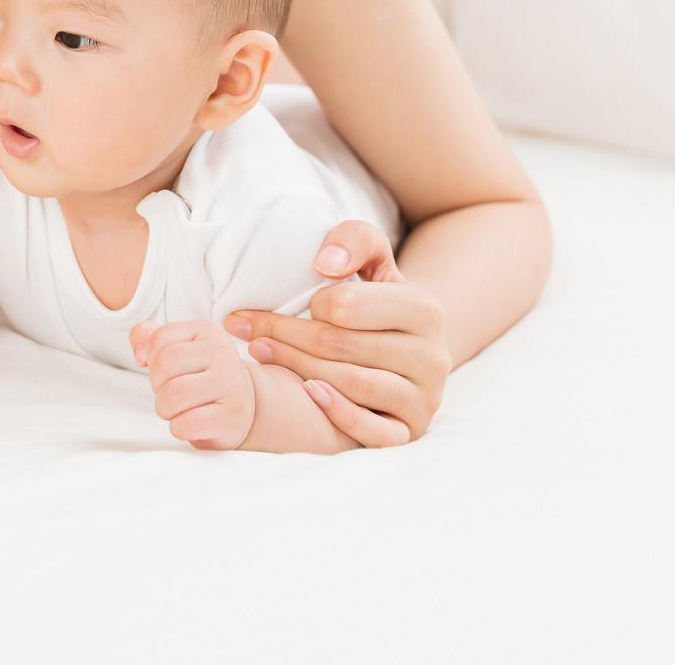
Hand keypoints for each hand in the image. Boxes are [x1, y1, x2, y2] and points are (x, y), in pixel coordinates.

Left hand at [129, 320, 257, 450]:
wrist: (242, 406)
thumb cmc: (202, 377)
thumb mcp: (178, 349)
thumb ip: (148, 339)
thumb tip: (139, 353)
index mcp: (207, 331)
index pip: (159, 339)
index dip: (152, 360)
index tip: (166, 372)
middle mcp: (222, 353)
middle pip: (165, 364)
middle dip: (157, 385)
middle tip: (170, 393)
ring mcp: (230, 384)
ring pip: (174, 394)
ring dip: (166, 409)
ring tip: (178, 409)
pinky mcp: (232, 416)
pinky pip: (187, 423)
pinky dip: (179, 428)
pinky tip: (189, 424)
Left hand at [225, 220, 449, 447]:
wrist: (409, 348)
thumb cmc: (378, 300)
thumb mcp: (373, 260)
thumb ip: (354, 240)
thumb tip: (327, 262)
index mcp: (425, 309)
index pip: (346, 305)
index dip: (309, 304)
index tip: (277, 301)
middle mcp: (433, 356)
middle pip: (340, 346)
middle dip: (282, 334)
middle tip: (241, 328)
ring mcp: (424, 398)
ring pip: (351, 385)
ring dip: (295, 368)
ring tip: (258, 352)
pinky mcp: (410, 431)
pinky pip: (374, 432)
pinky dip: (338, 413)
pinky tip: (306, 393)